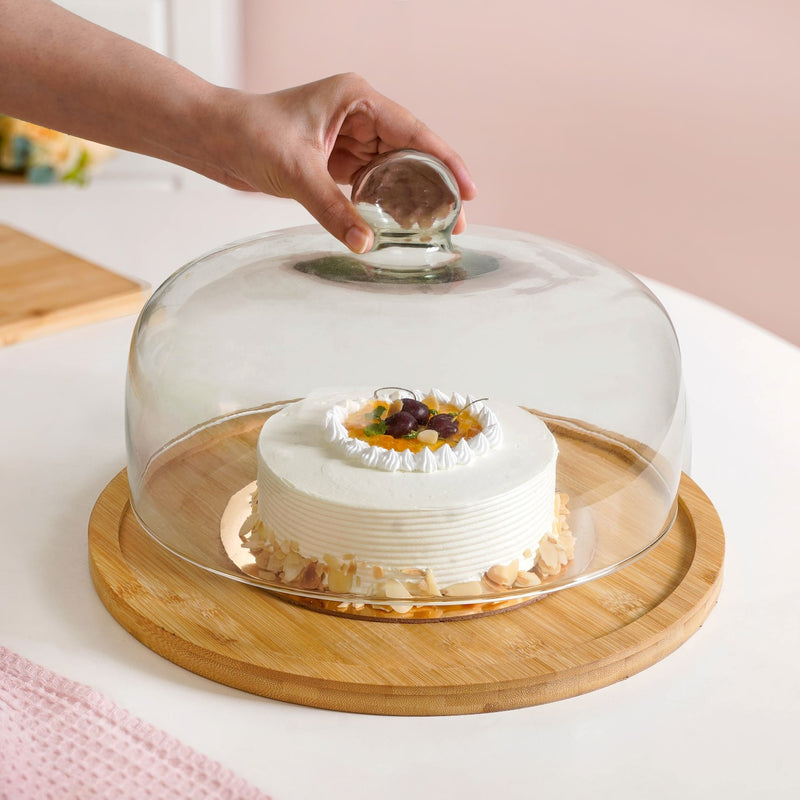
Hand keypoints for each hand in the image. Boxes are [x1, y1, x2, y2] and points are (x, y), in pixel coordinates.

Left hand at [211, 73, 476, 252]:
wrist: (214, 138)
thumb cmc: (249, 134)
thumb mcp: (296, 172)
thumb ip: (332, 209)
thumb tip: (365, 244)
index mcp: (357, 100)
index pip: (414, 132)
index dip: (445, 162)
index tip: (468, 191)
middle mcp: (360, 117)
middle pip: (411, 154)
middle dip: (433, 187)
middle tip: (456, 222)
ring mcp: (351, 140)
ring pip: (395, 171)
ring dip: (412, 199)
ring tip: (433, 229)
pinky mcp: (339, 162)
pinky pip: (373, 185)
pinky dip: (386, 205)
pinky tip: (399, 225)